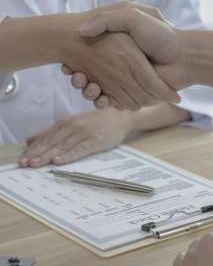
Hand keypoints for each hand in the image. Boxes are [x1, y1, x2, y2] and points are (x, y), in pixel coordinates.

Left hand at [18, 108, 133, 167]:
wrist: (121, 117)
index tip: (21, 159)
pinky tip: (59, 160)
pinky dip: (69, 155)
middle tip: (24, 164)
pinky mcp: (96, 140)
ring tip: (36, 164)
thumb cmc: (96, 121)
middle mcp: (74, 126)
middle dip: (37, 153)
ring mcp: (85, 133)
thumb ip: (53, 131)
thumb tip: (30, 139)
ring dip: (48, 155)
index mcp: (67, 122)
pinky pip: (80, 149)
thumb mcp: (73, 123)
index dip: (33, 148)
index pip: (46, 136)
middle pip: (52, 142)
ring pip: (63, 146)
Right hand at [74, 7, 191, 101]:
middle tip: (75, 76)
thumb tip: (81, 30)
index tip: (69, 65)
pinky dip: (104, 102)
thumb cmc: (160, 36)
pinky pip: (114, 101)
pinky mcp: (135, 94)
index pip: (91, 58)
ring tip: (84, 85)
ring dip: (90, 90)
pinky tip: (99, 97)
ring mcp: (127, 80)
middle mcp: (121, 65)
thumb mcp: (133, 17)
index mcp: (118, 48)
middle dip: (81, 78)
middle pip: (93, 75)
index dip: (77, 63)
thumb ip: (107, 20)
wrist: (185, 57)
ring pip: (100, 89)